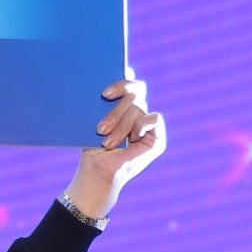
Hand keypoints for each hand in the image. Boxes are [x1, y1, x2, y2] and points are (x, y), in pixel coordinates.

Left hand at [60, 77, 164, 221]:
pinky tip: (133, 138)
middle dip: (115, 111)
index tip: (104, 93)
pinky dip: (142, 125)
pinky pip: (155, 117)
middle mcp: (137, 112)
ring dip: (120, 126)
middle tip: (100, 128)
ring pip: (138, 107)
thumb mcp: (96, 119)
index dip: (122, 82)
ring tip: (107, 142)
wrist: (97, 173)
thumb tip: (115, 78)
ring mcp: (148, 125)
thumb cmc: (92, 148)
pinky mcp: (158, 138)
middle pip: (134, 93)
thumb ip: (106, 100)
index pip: (130, 83)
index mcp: (123, 105)